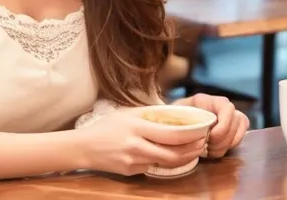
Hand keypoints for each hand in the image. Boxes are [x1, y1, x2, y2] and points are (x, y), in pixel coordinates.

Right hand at [76, 110, 207, 175]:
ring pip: (166, 163)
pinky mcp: (131, 172)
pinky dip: (163, 162)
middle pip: (172, 154)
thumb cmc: (107, 127)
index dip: (190, 136)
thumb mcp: (128, 114)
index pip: (171, 134)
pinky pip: (152, 167)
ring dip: (182, 159)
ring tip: (192, 151)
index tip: (201, 132)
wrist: (84, 147)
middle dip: (191, 151)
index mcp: (137, 127)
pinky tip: (169, 155)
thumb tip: (175, 116)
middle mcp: (136, 146)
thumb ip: (150, 115)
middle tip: (202, 145)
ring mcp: (134, 161)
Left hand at [173, 94, 248, 157]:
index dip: (223, 125)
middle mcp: (220, 106)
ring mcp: (228, 117)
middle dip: (223, 140)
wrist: (173, 124)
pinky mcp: (232, 129)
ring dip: (225, 145)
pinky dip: (229, 147)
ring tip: (209, 149)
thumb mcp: (173, 115)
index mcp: (205, 100)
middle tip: (208, 147)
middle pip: (236, 122)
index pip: (227, 107)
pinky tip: (214, 150)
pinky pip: (239, 138)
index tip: (210, 137)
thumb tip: (193, 130)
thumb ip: (183, 118)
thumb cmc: (172, 118)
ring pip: (239, 132)